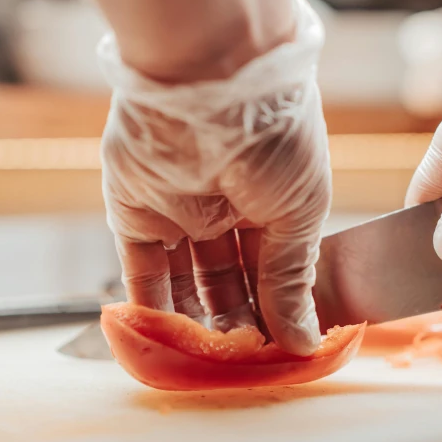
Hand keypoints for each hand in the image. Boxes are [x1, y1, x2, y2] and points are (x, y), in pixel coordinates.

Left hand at [99, 0, 329, 355]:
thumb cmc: (274, 135)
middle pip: (233, 279)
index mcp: (275, 200)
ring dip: (200, 322)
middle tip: (247, 363)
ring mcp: (180, 210)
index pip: (276, 267)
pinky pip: (144, 272)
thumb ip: (292, 278)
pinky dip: (152, 310)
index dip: (279, 309)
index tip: (283, 351)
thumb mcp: (300, 211)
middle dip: (241, 321)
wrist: (209, 78)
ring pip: (188, 282)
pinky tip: (168, 343)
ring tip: (214, 362)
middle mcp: (228, 206)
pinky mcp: (136, 213)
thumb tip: (305, 339)